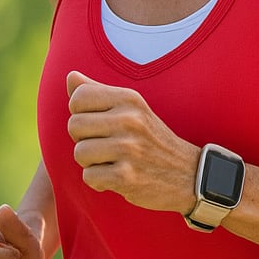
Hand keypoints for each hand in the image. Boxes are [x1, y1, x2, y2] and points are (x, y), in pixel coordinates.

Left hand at [66, 71, 196, 212]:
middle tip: (105, 146)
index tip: (98, 123)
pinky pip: (89, 177)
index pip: (78, 96)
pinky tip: (117, 177)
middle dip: (84, 139)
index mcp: (130, 99)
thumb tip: (70, 77)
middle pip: (74, 125)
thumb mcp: (132, 109)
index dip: (81, 113)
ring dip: (91, 162)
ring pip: (79, 153)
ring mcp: (128, 148)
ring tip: (112, 161)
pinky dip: (99, 181)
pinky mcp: (126, 176)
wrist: (188, 173)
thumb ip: (99, 92)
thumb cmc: (152, 139)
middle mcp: (129, 119)